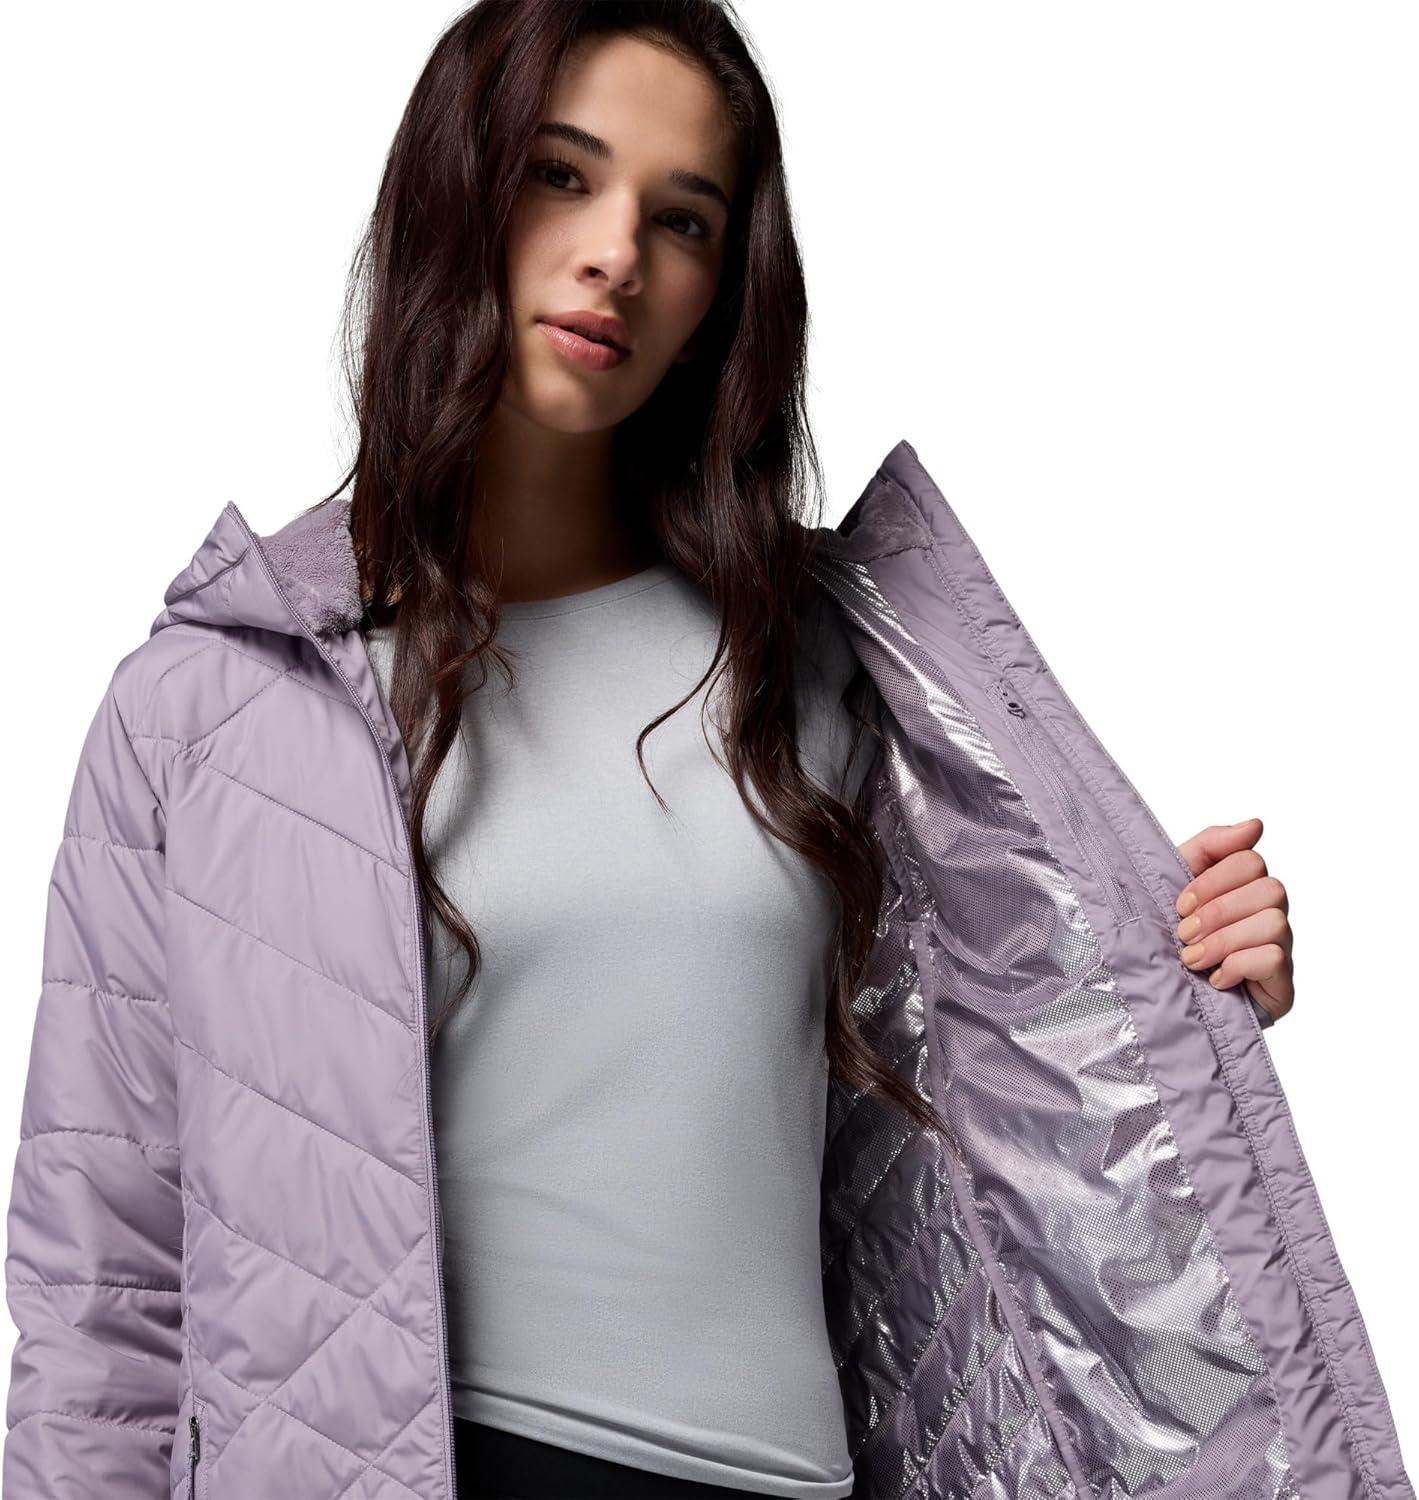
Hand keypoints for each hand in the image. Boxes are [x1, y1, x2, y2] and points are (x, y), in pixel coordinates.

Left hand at [1173, 817, 1293, 1024]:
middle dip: (1218, 911)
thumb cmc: (1165, 937)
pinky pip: (1274, 957)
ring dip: (1224, 940)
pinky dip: (1237, 965)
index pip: (1251, 860)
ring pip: (1274, 922)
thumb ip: (1210, 846)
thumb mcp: (1173, 882)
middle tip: (1185, 934)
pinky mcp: (1282, 986)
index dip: (1213, 880)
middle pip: (1271, 888)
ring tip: (1193, 959)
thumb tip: (1256, 824)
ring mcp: (1280, 950)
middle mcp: (1269, 915)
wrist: (1154, 997)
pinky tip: (1216, 978)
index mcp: (1244, 888)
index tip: (1181, 905)